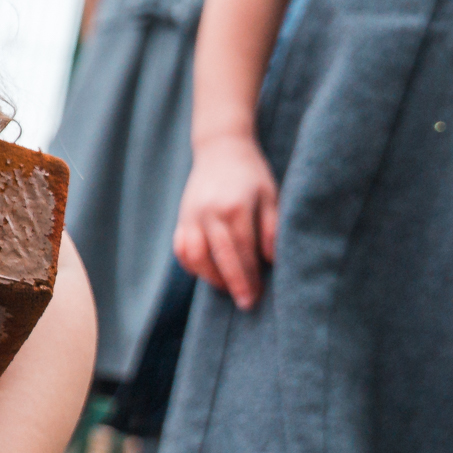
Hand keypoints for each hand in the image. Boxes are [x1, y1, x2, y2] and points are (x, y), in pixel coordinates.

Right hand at [174, 138, 280, 309]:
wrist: (221, 149)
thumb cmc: (251, 174)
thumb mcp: (270, 195)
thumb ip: (271, 228)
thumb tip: (272, 260)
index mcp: (235, 207)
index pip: (244, 251)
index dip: (251, 276)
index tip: (258, 295)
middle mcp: (209, 213)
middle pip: (220, 258)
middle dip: (233, 284)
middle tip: (246, 303)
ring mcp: (191, 215)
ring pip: (195, 256)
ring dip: (211, 277)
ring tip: (227, 287)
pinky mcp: (181, 218)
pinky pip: (180, 249)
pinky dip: (192, 265)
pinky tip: (207, 272)